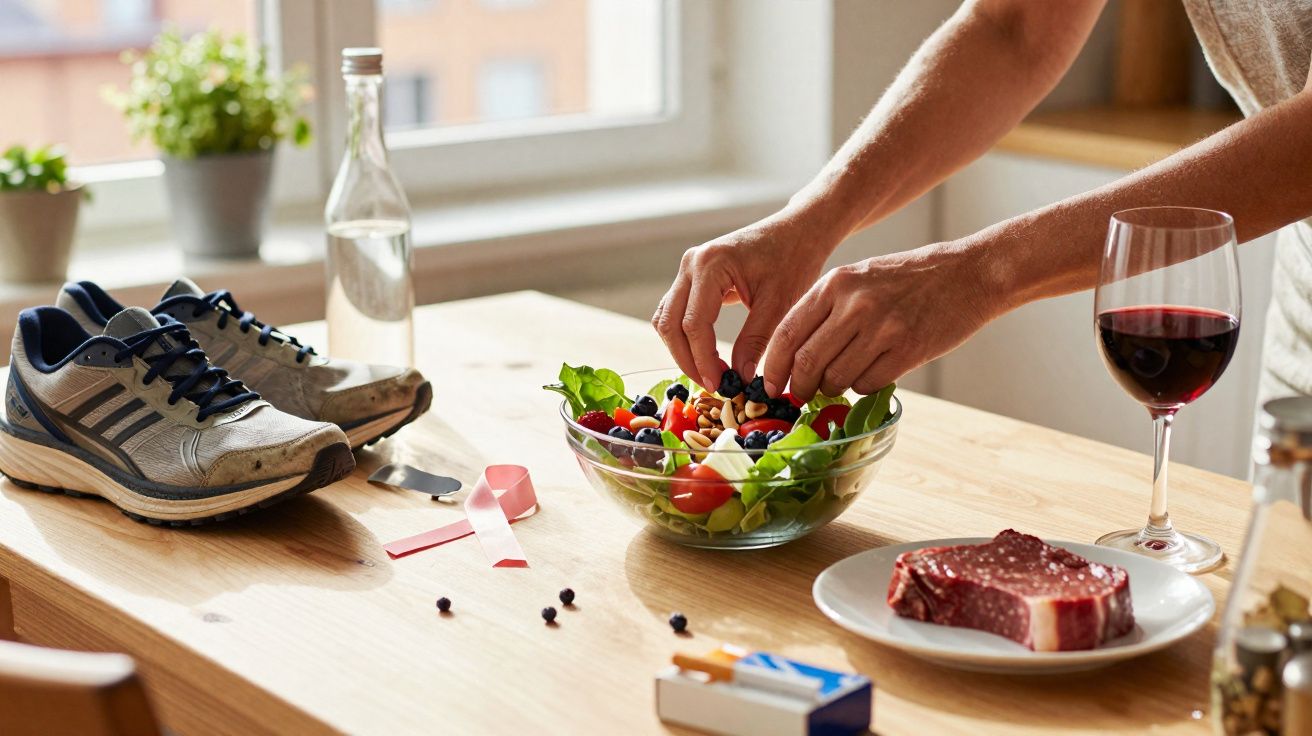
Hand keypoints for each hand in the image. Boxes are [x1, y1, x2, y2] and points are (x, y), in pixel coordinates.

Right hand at [652, 212, 834, 387]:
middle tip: (713, 385)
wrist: (796, 232)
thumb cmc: (793, 260)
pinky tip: (706, 355)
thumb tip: (739, 377)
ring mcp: (688, 269)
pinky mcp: (692, 276)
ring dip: (682, 350)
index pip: (694, 324)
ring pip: (667, 319)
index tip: (720, 385)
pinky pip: (675, 312)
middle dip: (687, 360)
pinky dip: (684, 336)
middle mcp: (691, 264)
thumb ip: (755, 341)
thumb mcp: (779, 304)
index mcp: (711, 265)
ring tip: (710, 373)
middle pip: (670, 324)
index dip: (703, 360)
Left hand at [762, 243, 1002, 398]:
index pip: (787, 334)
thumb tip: (792, 356)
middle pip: (807, 363)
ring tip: (842, 380)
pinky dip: (863, 387)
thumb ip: (825, 310)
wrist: (967, 274)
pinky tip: (872, 372)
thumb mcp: (858, 278)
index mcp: (835, 284)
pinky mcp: (907, 350)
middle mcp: (855, 305)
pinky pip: (867, 385)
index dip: (774, 367)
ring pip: (836, 379)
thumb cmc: (908, 279)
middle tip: (801, 394)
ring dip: (833, 389)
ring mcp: (882, 329)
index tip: (770, 385)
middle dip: (798, 387)